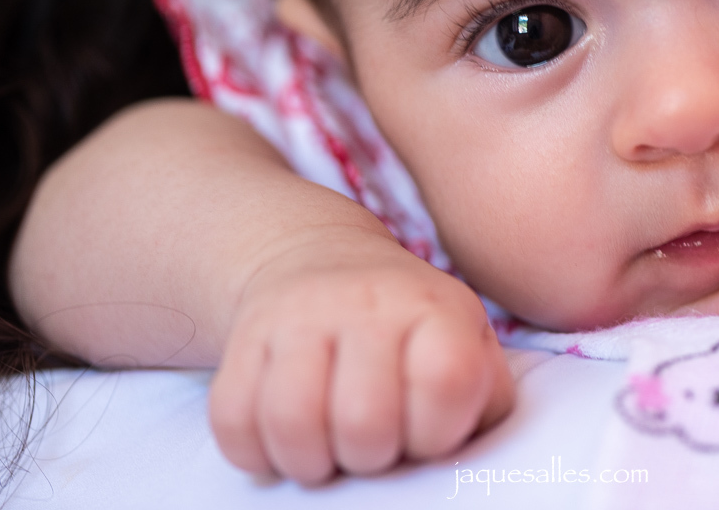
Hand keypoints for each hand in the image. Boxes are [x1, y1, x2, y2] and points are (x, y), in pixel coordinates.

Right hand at [208, 237, 513, 483]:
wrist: (320, 257)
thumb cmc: (409, 327)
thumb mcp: (468, 344)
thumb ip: (485, 398)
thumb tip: (474, 459)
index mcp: (434, 309)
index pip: (445, 384)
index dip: (436, 432)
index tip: (425, 431)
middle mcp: (367, 303)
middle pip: (364, 420)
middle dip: (369, 456)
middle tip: (373, 445)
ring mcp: (299, 315)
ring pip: (290, 422)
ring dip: (309, 461)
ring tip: (328, 450)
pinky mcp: (244, 336)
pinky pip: (233, 420)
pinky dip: (255, 452)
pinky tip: (282, 439)